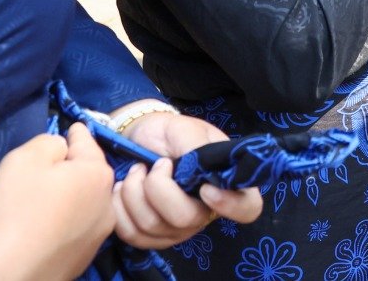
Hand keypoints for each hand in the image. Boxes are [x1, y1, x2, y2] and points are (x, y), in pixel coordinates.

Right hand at [0, 124, 114, 280]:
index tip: (74, 128)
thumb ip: (49, 143)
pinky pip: (74, 231)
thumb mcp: (24, 159)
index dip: (76, 133)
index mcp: (98, 176)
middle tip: (51, 165)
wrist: (3, 275)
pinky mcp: (81, 261)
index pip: (87, 144)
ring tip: (47, 198)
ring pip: (85, 205)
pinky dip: (64, 223)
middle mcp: (106, 206)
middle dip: (74, 167)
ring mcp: (97, 237)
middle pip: (89, 176)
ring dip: (72, 197)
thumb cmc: (13, 209)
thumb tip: (62, 148)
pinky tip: (46, 227)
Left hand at [115, 111, 262, 248]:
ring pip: (152, 226)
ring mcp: (178, 229)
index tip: (205, 188)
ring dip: (134, 193)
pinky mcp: (150, 237)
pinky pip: (132, 235)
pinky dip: (120, 209)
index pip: (247, 208)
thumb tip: (200, 169)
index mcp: (225, 184)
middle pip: (185, 219)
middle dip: (158, 188)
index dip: (229, 205)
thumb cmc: (169, 132)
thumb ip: (197, 148)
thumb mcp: (186, 129)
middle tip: (155, 165)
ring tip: (136, 171)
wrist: (139, 138)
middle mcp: (205, 212)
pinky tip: (122, 190)